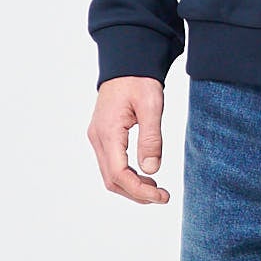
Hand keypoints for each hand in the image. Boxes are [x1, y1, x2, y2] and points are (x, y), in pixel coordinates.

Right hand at [88, 76, 169, 202]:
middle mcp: (98, 138)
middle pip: (112, 180)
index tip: (162, 196)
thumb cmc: (139, 80)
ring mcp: (98, 137)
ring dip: (131, 187)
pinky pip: (111, 164)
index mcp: (108, 132)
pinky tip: (144, 176)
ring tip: (156, 189)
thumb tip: (151, 170)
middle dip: (136, 193)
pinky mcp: (103, 136)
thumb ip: (151, 139)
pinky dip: (127, 176)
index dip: (140, 190)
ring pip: (110, 175)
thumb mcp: (151, 106)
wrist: (126, 64)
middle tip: (162, 196)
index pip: (119, 174)